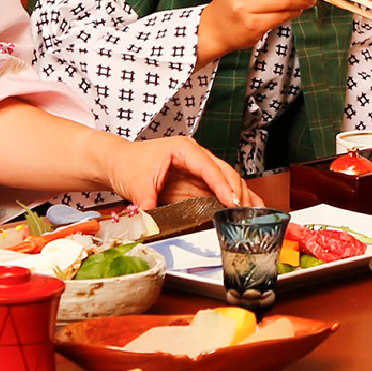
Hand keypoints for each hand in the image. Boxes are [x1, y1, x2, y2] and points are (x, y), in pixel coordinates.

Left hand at [101, 136, 261, 209]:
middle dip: (236, 192)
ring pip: (229, 181)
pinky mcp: (199, 183)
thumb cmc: (128, 164)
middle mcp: (196, 157)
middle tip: (242, 212)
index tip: (231, 201)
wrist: (119, 163)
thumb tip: (152, 221)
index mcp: (182, 149)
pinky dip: (237, 199)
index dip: (222, 185)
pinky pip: (222, 190)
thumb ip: (145, 202)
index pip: (209, 167)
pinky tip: (251, 208)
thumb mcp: (134, 184)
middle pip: (225, 172)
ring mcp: (200, 170)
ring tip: (252, 214)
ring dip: (241, 196)